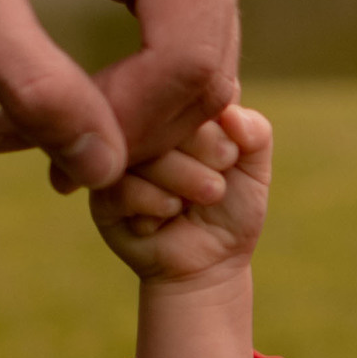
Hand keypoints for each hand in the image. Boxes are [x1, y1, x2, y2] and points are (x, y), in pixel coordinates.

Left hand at [0, 0, 257, 192]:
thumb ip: (26, 78)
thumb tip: (103, 168)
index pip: (187, 62)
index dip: (120, 126)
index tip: (25, 144)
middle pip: (203, 71)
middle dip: (121, 127)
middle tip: (20, 145)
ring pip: (200, 67)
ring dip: (126, 115)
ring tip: (30, 128)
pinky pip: (187, 43)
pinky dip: (133, 88)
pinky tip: (66, 102)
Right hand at [89, 105, 272, 284]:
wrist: (211, 264)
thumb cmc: (232, 210)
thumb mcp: (255, 169)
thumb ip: (255, 133)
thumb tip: (229, 112)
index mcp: (179, 112)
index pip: (192, 93)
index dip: (217, 131)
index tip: (230, 159)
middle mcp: (146, 129)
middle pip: (167, 118)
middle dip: (206, 157)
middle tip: (215, 189)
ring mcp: (120, 158)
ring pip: (148, 153)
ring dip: (185, 185)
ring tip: (191, 205)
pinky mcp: (100, 193)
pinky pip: (125, 186)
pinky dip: (157, 207)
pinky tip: (166, 218)